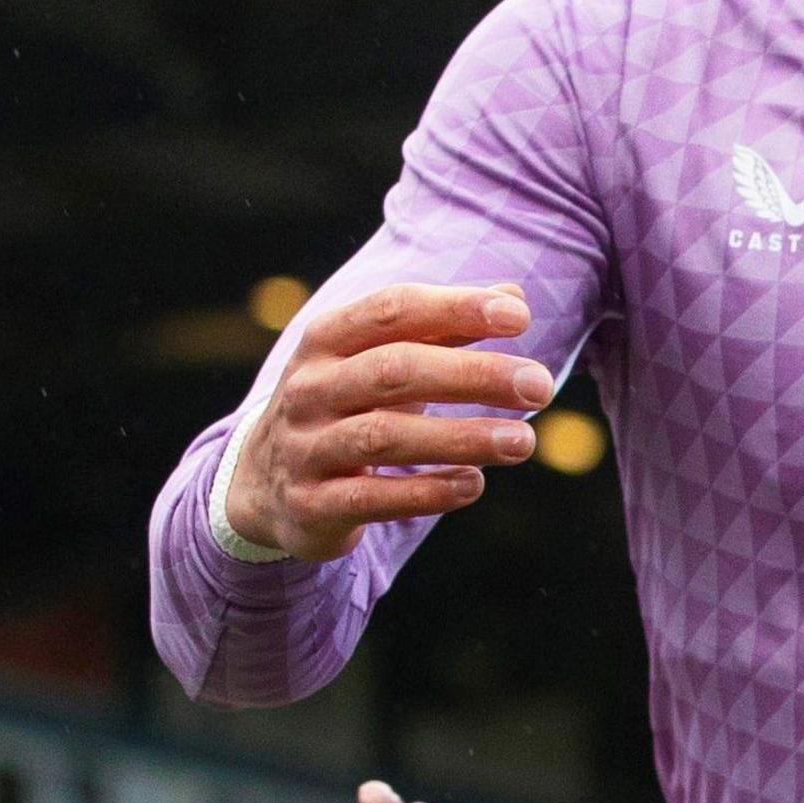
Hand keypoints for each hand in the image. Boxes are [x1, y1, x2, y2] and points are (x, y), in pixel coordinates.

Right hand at [221, 283, 554, 560]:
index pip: (393, 310)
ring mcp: (305, 448)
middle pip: (394, 370)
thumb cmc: (347, 404)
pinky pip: (371, 499)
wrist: (263, 483)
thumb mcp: (382, 359)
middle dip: (473, 375)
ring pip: (384, 437)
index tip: (518, 317)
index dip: (455, 308)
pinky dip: (427, 492)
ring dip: (462, 438)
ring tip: (523, 442)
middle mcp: (309, 389)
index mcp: (327, 340)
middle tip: (540, 386)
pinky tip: (475, 484)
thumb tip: (514, 297)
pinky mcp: (310, 505)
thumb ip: (445, 330)